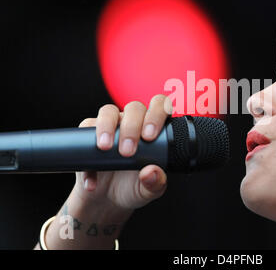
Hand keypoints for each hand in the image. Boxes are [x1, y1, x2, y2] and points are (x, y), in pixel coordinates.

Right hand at [71, 95, 172, 211]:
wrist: (106, 199)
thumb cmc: (133, 187)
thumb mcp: (148, 191)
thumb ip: (155, 183)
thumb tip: (151, 172)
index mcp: (153, 128)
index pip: (159, 106)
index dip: (156, 114)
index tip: (149, 137)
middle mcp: (133, 122)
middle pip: (134, 108)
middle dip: (131, 126)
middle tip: (127, 151)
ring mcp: (111, 126)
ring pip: (108, 111)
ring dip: (107, 126)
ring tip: (105, 148)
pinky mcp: (88, 135)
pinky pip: (85, 130)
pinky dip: (87, 152)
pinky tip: (92, 178)